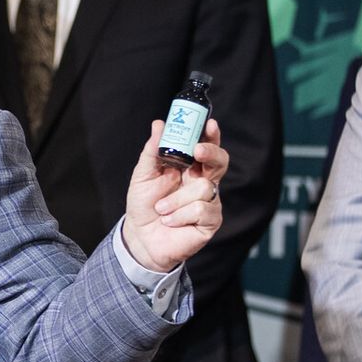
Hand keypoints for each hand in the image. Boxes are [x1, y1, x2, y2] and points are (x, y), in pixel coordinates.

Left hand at [122, 119, 227, 272]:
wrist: (141, 237)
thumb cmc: (144, 204)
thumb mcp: (143, 175)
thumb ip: (153, 150)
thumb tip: (159, 124)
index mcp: (190, 167)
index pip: (205, 147)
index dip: (211, 135)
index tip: (209, 124)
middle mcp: (203, 182)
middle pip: (220, 161)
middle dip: (211, 153)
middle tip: (198, 150)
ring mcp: (210, 201)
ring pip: (204, 188)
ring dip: (177, 199)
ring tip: (162, 209)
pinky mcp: (211, 221)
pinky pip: (202, 209)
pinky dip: (180, 215)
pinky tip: (170, 221)